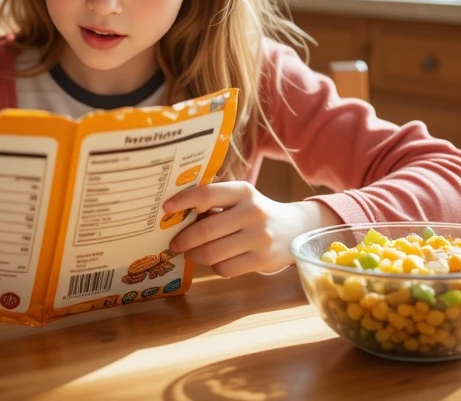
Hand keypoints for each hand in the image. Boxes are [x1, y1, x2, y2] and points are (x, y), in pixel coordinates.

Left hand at [162, 182, 335, 277]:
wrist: (295, 229)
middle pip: (206, 230)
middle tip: (174, 243)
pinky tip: (216, 260)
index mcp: (243, 191)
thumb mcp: (240, 199)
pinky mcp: (262, 260)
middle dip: (183, 239)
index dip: (183, 201)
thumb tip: (174, 215)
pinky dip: (215, 267)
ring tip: (190, 253)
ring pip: (213, 253)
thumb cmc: (255, 213)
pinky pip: (225, 268)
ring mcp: (259, 237)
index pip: (207, 194)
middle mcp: (253, 212)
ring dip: (195, 255)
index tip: (165, 208)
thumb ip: (213, 204)